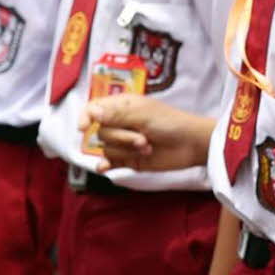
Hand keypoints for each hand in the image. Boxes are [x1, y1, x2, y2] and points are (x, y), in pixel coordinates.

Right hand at [84, 93, 214, 171]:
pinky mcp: (128, 159)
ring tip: (147, 147)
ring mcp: (123, 142)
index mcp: (121, 106)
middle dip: (121, 137)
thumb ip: (115, 115)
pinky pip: (109, 162)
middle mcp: (119, 123)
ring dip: (126, 150)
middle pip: (100, 132)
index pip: (93, 109)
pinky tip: (105, 168)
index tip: (83, 127)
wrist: (190, 144)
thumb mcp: (142, 114)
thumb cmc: (170, 122)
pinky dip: (106, 165)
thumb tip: (92, 114)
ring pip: (106, 148)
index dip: (85, 117)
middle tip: (143, 139)